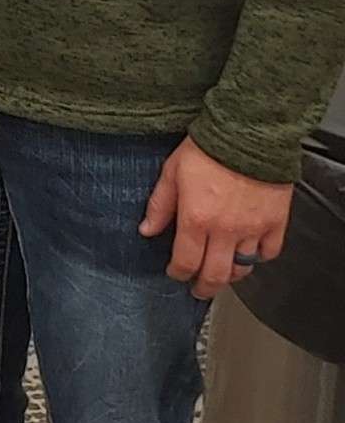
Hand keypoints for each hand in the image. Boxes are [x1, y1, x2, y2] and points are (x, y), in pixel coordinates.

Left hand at [140, 136, 292, 299]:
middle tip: (199, 289)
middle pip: (215, 274)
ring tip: (222, 272)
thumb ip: (159, 205)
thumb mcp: (171, 173)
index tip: (176, 273)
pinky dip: (259, 258)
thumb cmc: (208, 148)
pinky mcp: (275, 222)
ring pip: (243, 268)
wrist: (248, 133)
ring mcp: (252, 228)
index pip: (185, 262)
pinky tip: (250, 254)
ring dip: (230, 274)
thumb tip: (146, 230)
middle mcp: (225, 230)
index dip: (178, 273)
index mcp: (196, 219)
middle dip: (204, 287)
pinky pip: (269, 252)